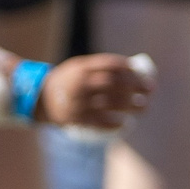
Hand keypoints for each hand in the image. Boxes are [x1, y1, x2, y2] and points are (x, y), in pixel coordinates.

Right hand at [39, 53, 155, 129]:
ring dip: (131, 105)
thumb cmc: (67, 82)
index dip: (129, 69)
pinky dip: (114, 123)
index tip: (143, 73)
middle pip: (115, 83)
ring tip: (144, 106)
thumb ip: (100, 68)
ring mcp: (78, 102)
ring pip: (111, 103)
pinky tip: (125, 123)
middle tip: (150, 89)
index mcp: (82, 68)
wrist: (39, 99)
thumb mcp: (78, 68)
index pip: (111, 65)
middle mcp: (80, 83)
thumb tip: (133, 70)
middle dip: (136, 86)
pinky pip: (99, 122)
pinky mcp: (76, 118)